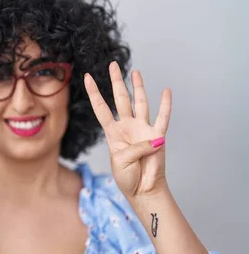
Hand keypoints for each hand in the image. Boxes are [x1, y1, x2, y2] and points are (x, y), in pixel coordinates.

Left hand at [84, 62, 171, 198]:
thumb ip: (135, 148)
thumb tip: (153, 140)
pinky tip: (166, 91)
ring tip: (135, 72)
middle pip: (120, 99)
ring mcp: (142, 130)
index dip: (94, 93)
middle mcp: (127, 127)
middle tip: (113, 64)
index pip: (101, 108)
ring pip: (140, 103)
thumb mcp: (121, 162)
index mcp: (112, 133)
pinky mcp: (157, 136)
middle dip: (116, 81)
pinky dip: (165, 105)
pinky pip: (162, 118)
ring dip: (138, 87)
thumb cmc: (127, 177)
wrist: (142, 189)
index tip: (86, 77)